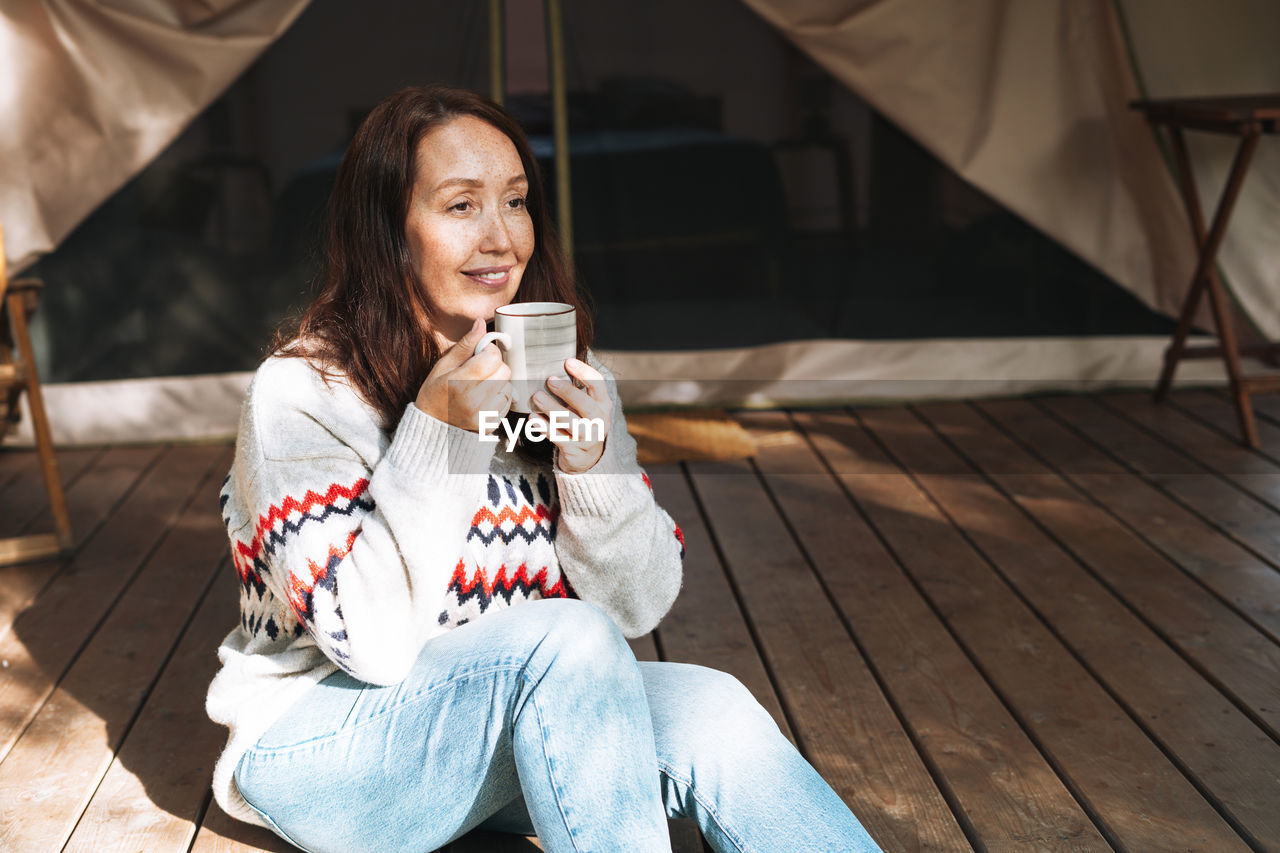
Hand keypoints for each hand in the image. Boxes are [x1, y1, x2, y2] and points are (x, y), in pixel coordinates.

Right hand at [415, 318, 512, 431]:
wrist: (433, 427)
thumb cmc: (435, 393)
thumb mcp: (443, 365)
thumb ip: (465, 345)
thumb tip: (481, 323)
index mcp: (459, 382)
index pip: (493, 358)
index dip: (489, 351)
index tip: (479, 354)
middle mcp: (473, 401)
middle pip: (504, 371)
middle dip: (494, 366)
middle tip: (479, 370)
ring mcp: (484, 415)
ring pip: (509, 386)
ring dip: (498, 382)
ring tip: (480, 386)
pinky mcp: (491, 424)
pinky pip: (507, 402)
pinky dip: (499, 397)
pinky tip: (483, 398)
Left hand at [529, 358, 612, 473]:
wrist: (586, 456)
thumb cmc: (582, 421)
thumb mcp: (586, 405)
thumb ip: (576, 389)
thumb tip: (550, 365)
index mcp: (603, 404)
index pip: (598, 385)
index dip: (584, 372)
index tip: (567, 361)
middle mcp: (600, 420)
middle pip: (586, 405)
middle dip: (568, 392)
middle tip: (550, 380)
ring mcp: (588, 437)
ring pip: (570, 422)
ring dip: (552, 408)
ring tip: (536, 397)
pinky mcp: (574, 449)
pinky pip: (557, 437)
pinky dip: (544, 427)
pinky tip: (533, 418)